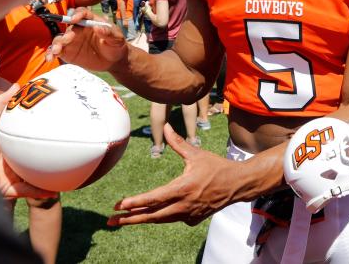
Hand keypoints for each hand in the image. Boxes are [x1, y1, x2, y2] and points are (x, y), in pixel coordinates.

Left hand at [0, 84, 56, 199]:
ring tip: (67, 175)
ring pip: (35, 177)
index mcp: (9, 145)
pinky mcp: (7, 188)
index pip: (29, 141)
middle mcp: (12, 161)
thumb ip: (1, 104)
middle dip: (49, 159)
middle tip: (68, 152)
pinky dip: (39, 191)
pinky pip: (27, 191)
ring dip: (49, 178)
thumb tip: (18, 85)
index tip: (58, 127)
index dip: (42, 136)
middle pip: (35, 160)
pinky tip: (52, 190)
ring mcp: (11, 175)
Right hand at [47, 9, 126, 71]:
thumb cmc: (116, 45)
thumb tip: (98, 27)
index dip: (77, 14)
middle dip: (66, 33)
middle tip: (68, 40)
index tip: (75, 19)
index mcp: (90, 21)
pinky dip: (51, 53)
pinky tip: (50, 58)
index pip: (82, 13)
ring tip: (56, 51)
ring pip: (60, 39)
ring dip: (56, 44)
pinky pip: (57, 51)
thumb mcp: (117, 38)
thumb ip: (108, 33)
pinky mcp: (68, 52)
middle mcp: (79, 29)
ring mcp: (72, 41)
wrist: (114, 60)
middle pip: (68, 27)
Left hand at [108, 124, 236, 225]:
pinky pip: (172, 220)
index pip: (154, 198)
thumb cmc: (217, 167)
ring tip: (123, 221)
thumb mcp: (197, 154)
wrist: (238, 184)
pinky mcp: (193, 219)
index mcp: (183, 188)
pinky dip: (160, 218)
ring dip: (141, 220)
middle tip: (111, 220)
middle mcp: (184, 205)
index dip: (135, 202)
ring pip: (160, 220)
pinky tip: (151, 215)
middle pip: (152, 215)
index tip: (120, 205)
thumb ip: (178, 143)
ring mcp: (189, 214)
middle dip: (129, 218)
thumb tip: (166, 127)